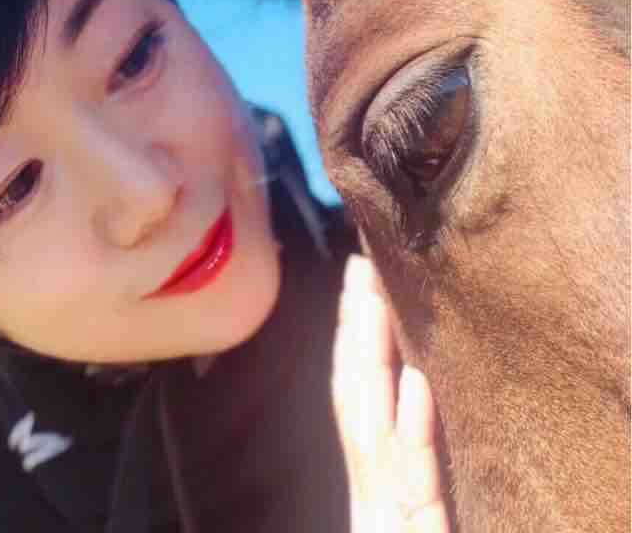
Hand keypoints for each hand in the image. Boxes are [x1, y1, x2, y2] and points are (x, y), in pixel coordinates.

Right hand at [332, 254, 450, 532]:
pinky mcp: (410, 531)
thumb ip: (402, 454)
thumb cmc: (405, 532)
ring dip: (372, 359)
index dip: (354, 337)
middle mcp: (373, 485)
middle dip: (355, 329)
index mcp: (375, 477)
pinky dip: (412, 432)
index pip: (358, 393)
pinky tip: (415, 386)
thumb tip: (411, 384)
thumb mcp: (406, 505)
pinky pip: (414, 481)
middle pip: (356, 395)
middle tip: (358, 265)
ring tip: (373, 297)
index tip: (358, 282)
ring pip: (374, 425)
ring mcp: (388, 510)